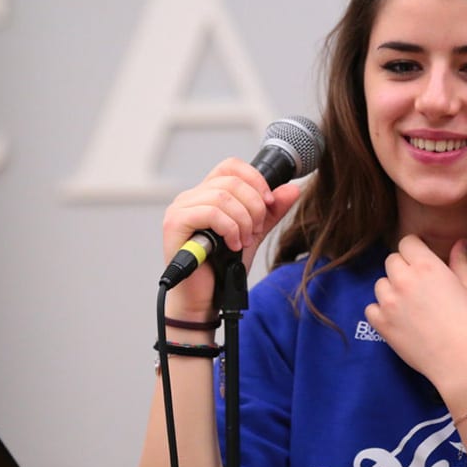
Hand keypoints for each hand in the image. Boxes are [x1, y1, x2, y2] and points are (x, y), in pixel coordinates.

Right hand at [161, 158, 300, 318]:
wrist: (206, 299)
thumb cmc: (222, 268)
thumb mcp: (254, 234)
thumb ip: (271, 212)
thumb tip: (292, 188)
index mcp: (207, 194)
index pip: (231, 166)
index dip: (255, 179)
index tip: (269, 203)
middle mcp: (191, 197)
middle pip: (231, 181)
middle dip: (254, 206)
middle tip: (256, 230)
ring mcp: (180, 209)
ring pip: (222, 196)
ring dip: (243, 220)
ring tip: (244, 240)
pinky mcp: (175, 224)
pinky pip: (210, 213)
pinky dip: (229, 228)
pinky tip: (232, 245)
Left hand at [365, 235, 466, 387]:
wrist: (460, 360)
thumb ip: (461, 261)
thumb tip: (461, 241)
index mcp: (427, 266)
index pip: (407, 242)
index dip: (414, 250)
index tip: (420, 260)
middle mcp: (404, 280)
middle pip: (391, 261)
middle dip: (402, 268)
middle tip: (417, 285)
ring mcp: (389, 302)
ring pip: (380, 284)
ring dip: (391, 290)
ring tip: (409, 305)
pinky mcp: (381, 323)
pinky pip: (371, 308)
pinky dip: (381, 312)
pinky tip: (398, 319)